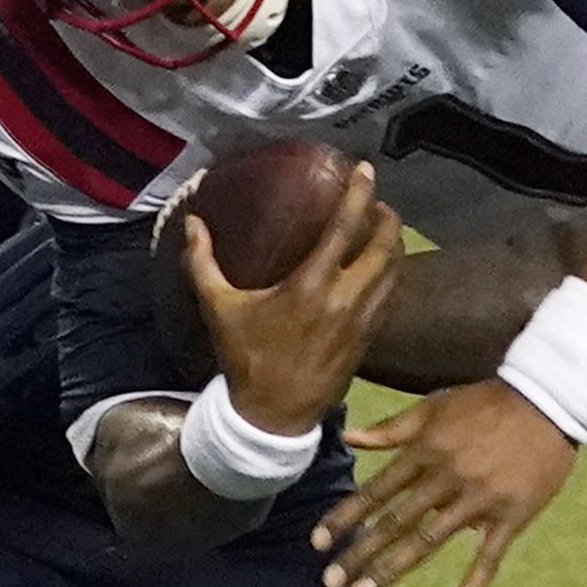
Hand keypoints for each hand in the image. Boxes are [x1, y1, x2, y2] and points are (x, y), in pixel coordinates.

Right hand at [186, 165, 404, 435]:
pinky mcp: (368, 340)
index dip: (359, 193)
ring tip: (385, 229)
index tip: (366, 170)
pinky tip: (382, 269)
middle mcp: (344, 298)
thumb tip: (192, 222)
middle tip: (379, 202)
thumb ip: (203, 263)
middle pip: (385, 245)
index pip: (345, 227)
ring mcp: (362, 321)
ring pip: (395, 271)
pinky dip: (391, 275)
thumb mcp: (219, 310)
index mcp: (310, 285)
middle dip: (388, 217)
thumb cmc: (246, 359)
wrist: (273, 416)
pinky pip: (391, 297)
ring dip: (394, 245)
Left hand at [314, 379, 577, 586]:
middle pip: (395, 522)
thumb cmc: (485, 403)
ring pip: (429, 540)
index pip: (375, 491)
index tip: (317, 544)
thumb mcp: (434, 407)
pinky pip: (489, 555)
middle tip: (330, 583)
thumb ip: (390, 429)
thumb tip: (347, 438)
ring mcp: (478, 499)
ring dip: (394, 569)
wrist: (550, 400)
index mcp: (425, 452)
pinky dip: (474, 583)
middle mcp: (446, 477)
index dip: (344, 518)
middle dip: (359, 553)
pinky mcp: (511, 514)